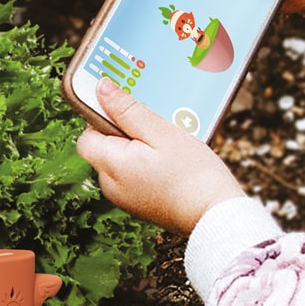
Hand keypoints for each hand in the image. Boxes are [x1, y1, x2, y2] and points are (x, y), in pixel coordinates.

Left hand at [76, 78, 245, 234]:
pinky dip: (147, 164)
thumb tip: (101, 88)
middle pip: (104, 147)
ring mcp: (124, 198)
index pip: (87, 134)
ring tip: (168, 147)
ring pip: (120, 161)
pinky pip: (133, 175)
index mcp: (111, 165)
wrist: (217, 217)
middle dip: (125, 132)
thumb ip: (127, 110)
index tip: (127, 108)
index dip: (103, 117)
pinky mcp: (139, 204)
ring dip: (139, 148)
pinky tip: (171, 163)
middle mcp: (111, 185)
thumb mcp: (161, 132)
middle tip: (156, 127)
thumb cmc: (193, 175)